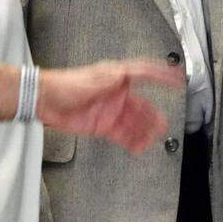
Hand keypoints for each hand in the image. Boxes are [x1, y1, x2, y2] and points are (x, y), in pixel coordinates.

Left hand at [37, 59, 182, 153]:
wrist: (45, 101)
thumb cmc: (65, 85)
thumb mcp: (92, 79)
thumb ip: (110, 79)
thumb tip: (125, 75)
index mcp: (116, 77)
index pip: (145, 74)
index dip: (162, 76)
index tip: (177, 79)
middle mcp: (117, 94)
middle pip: (143, 105)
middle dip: (154, 115)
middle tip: (164, 125)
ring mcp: (111, 111)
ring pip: (134, 122)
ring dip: (144, 131)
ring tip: (153, 140)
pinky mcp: (103, 125)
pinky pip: (123, 134)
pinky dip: (131, 141)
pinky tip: (138, 147)